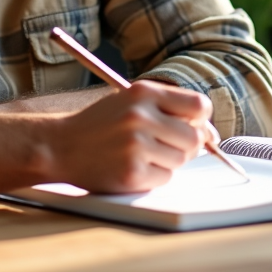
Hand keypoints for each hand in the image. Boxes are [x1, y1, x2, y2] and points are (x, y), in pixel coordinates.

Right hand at [48, 80, 211, 192]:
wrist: (59, 146)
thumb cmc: (100, 125)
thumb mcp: (130, 102)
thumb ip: (169, 110)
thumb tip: (211, 134)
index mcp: (143, 93)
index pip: (198, 105)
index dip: (201, 119)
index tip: (193, 126)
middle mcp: (141, 116)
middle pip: (194, 137)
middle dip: (187, 145)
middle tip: (164, 145)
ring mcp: (136, 145)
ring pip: (181, 159)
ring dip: (168, 161)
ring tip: (141, 154)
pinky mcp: (132, 173)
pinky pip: (165, 178)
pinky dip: (154, 176)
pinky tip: (132, 166)